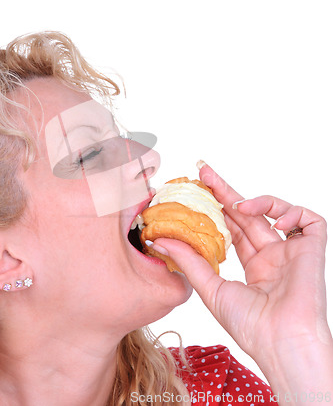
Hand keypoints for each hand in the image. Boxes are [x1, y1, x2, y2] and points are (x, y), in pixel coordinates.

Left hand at [151, 164, 331, 366]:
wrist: (281, 342)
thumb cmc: (250, 325)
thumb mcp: (211, 288)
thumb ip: (190, 261)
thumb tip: (160, 239)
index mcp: (253, 265)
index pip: (233, 227)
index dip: (217, 206)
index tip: (198, 187)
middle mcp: (272, 255)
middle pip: (248, 214)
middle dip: (227, 191)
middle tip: (205, 172)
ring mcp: (292, 251)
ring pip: (277, 211)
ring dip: (257, 201)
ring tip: (238, 204)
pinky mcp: (312, 249)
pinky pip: (310, 220)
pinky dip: (292, 212)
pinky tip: (276, 219)